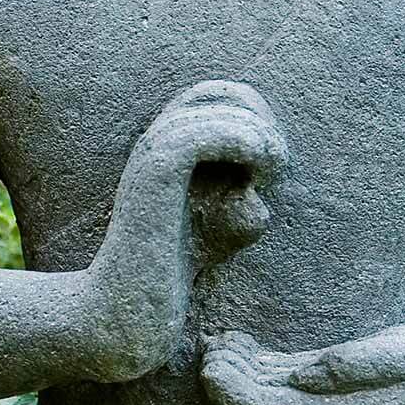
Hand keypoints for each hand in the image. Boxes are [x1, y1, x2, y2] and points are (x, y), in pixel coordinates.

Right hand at [86, 80, 287, 382]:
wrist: (129, 311)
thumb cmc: (178, 266)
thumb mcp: (224, 224)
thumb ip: (244, 197)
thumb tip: (261, 197)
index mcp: (169, 142)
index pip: (216, 94)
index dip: (253, 112)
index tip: (273, 156)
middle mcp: (156, 139)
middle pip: (217, 92)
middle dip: (257, 115)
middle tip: (276, 160)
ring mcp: (153, 153)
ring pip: (214, 108)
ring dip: (255, 132)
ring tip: (271, 167)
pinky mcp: (156, 175)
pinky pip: (202, 135)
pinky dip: (241, 140)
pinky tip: (259, 167)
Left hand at [201, 321, 404, 404]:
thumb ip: (365, 365)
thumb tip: (309, 373)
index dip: (242, 396)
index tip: (213, 362)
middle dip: (234, 382)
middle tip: (207, 346)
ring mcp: (341, 403)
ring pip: (277, 394)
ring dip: (243, 369)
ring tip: (217, 340)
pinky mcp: (344, 385)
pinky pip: (293, 379)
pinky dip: (263, 362)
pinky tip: (240, 344)